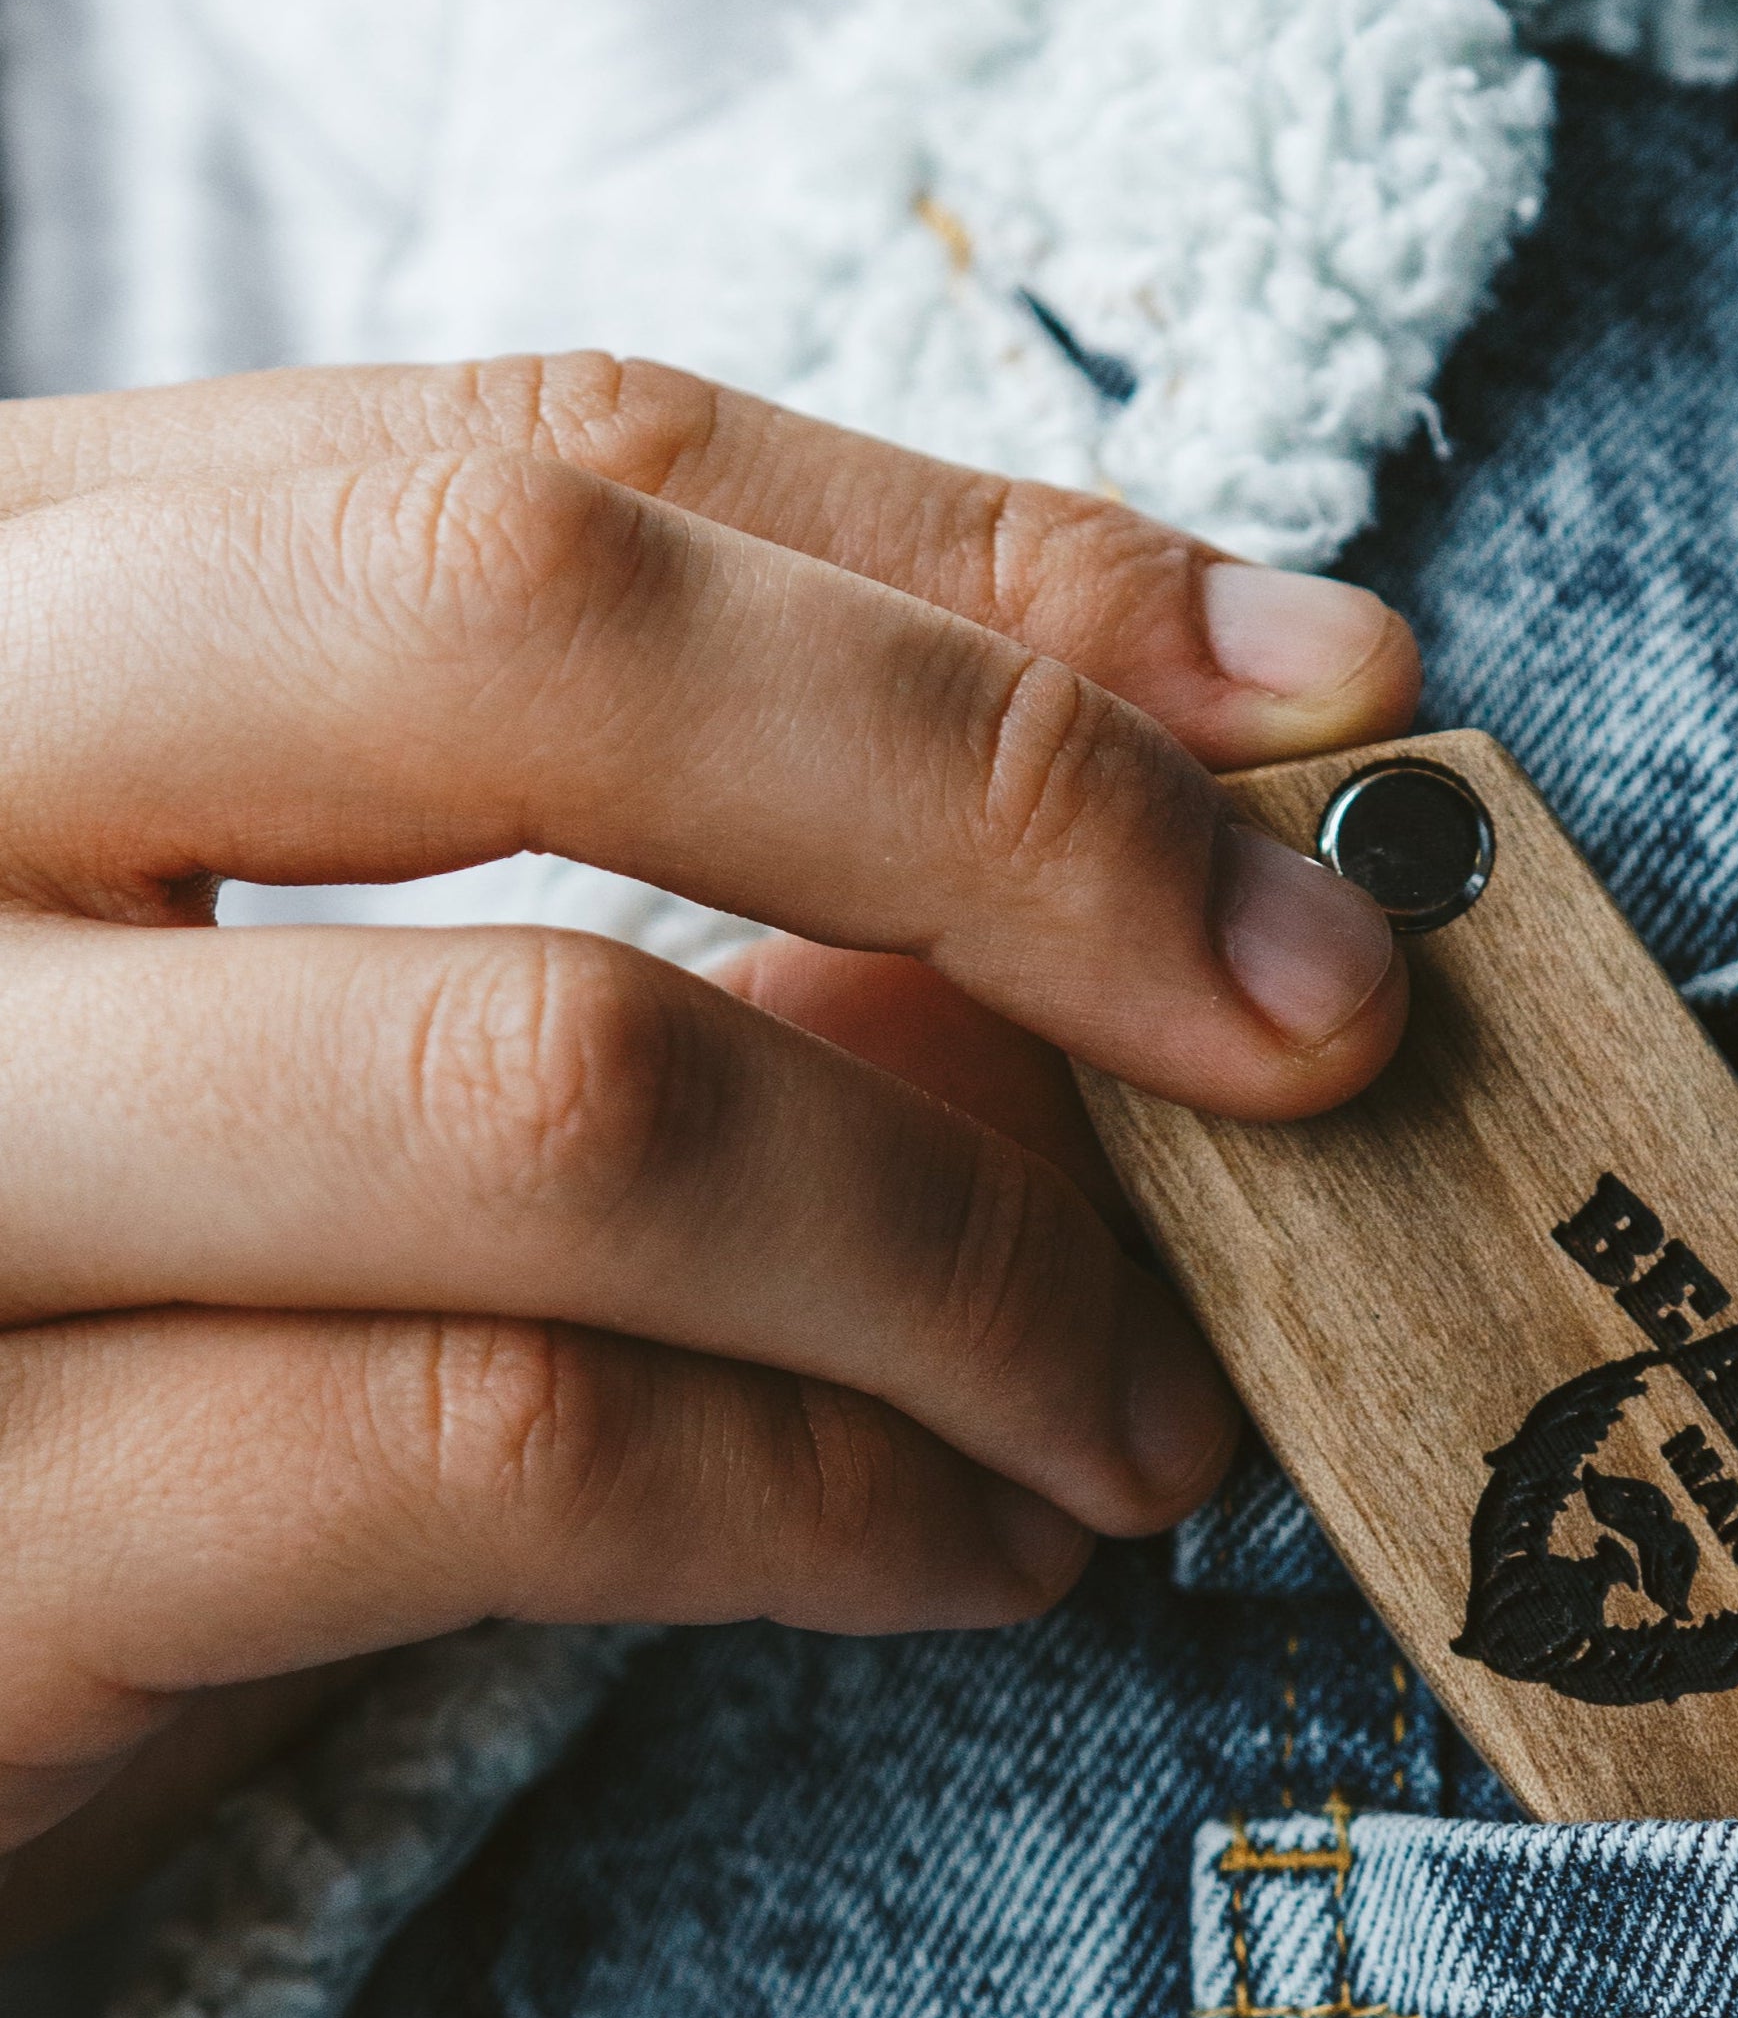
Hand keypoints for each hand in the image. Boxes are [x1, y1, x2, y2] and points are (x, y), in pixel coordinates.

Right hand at [0, 354, 1418, 1944]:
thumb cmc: (116, 1364)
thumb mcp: (361, 1078)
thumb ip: (694, 943)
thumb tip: (1143, 918)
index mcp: (2, 622)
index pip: (552, 462)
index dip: (993, 572)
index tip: (1326, 698)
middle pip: (514, 619)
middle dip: (1014, 812)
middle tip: (1321, 1022)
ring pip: (559, 1081)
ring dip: (979, 1264)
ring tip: (1149, 1414)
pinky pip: (505, 1444)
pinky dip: (842, 1500)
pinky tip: (984, 1555)